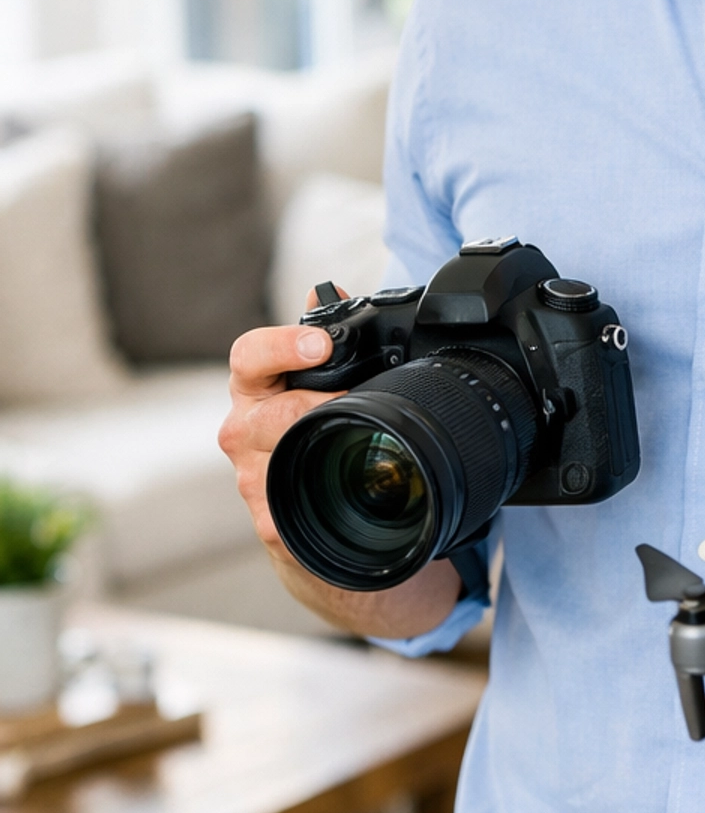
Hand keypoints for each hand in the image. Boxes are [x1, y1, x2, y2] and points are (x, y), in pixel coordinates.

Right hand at [219, 299, 465, 638]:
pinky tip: (343, 492)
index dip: (281, 345)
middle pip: (268, 416)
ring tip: (354, 442)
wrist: (307, 511)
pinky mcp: (268, 521)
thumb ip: (319, 337)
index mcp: (254, 388)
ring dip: (319, 451)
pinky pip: (295, 507)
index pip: (248, 356)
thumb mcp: (313, 383)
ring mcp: (251, 478)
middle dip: (312, 408)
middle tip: (353, 402)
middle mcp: (243, 431)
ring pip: (280, 462)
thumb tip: (329, 291)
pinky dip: (323, 499)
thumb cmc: (310, 434)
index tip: (319, 345)